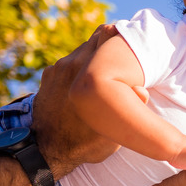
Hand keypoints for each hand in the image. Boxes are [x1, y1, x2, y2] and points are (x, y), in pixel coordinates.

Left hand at [33, 26, 121, 175]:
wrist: (44, 150)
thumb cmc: (82, 143)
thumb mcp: (114, 133)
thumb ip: (129, 109)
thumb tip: (141, 90)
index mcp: (88, 72)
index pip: (107, 35)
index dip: (120, 36)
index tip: (130, 43)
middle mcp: (71, 64)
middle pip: (95, 40)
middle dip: (108, 45)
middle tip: (121, 54)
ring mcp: (57, 70)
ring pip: (81, 52)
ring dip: (93, 58)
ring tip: (105, 70)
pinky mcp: (48, 77)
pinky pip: (67, 64)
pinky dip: (78, 69)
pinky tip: (85, 82)